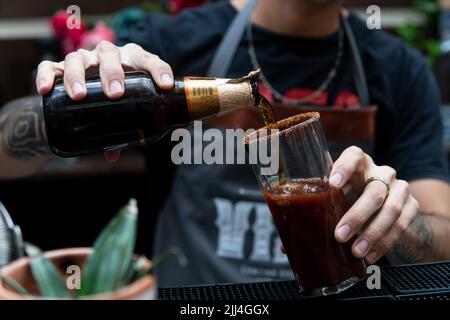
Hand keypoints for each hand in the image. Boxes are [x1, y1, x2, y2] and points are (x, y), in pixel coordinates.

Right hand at [35, 41, 173, 161]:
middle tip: (115, 94)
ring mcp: (82, 60)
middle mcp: (105, 56)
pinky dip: (46, 76)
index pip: (147, 60)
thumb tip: (112, 154)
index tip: (165, 86)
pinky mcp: (59, 68)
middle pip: (108, 54)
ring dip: (77, 76)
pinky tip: (45, 90)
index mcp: (130, 61)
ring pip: (78, 59)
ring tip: (79, 96)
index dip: (158, 70)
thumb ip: (123, 128)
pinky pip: (49, 67)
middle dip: (112, 73)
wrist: (86, 90)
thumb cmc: (115, 100)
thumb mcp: (125, 110)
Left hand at [330, 146, 418, 263]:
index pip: (353, 156)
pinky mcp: (412, 205)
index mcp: (359, 163)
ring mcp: (400, 188)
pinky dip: (384, 242)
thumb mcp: (335, 196)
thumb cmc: (349, 197)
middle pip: (374, 191)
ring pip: (391, 209)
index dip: (343, 168)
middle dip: (356, 216)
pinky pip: (401, 225)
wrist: (384, 206)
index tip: (332, 184)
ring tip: (356, 251)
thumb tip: (290, 237)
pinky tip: (370, 254)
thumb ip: (319, 206)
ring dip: (372, 233)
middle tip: (340, 235)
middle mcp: (382, 172)